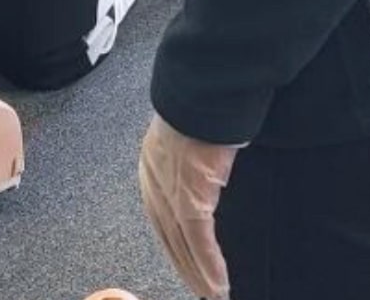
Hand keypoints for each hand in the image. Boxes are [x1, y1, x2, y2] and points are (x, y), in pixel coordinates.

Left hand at [139, 113, 240, 299]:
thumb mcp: (187, 137)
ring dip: (199, 273)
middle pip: (167, 235)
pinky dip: (209, 263)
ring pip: (182, 243)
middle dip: (184, 266)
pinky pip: (198, 238)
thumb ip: (189, 161)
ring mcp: (170, 189)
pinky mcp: (190, 193)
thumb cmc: (202, 107)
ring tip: (213, 293)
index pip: (158, 216)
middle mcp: (154, 180)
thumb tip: (204, 173)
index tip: (185, 264)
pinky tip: (219, 283)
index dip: (173, 244)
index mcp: (151, 166)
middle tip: (200, 289)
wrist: (204, 90)